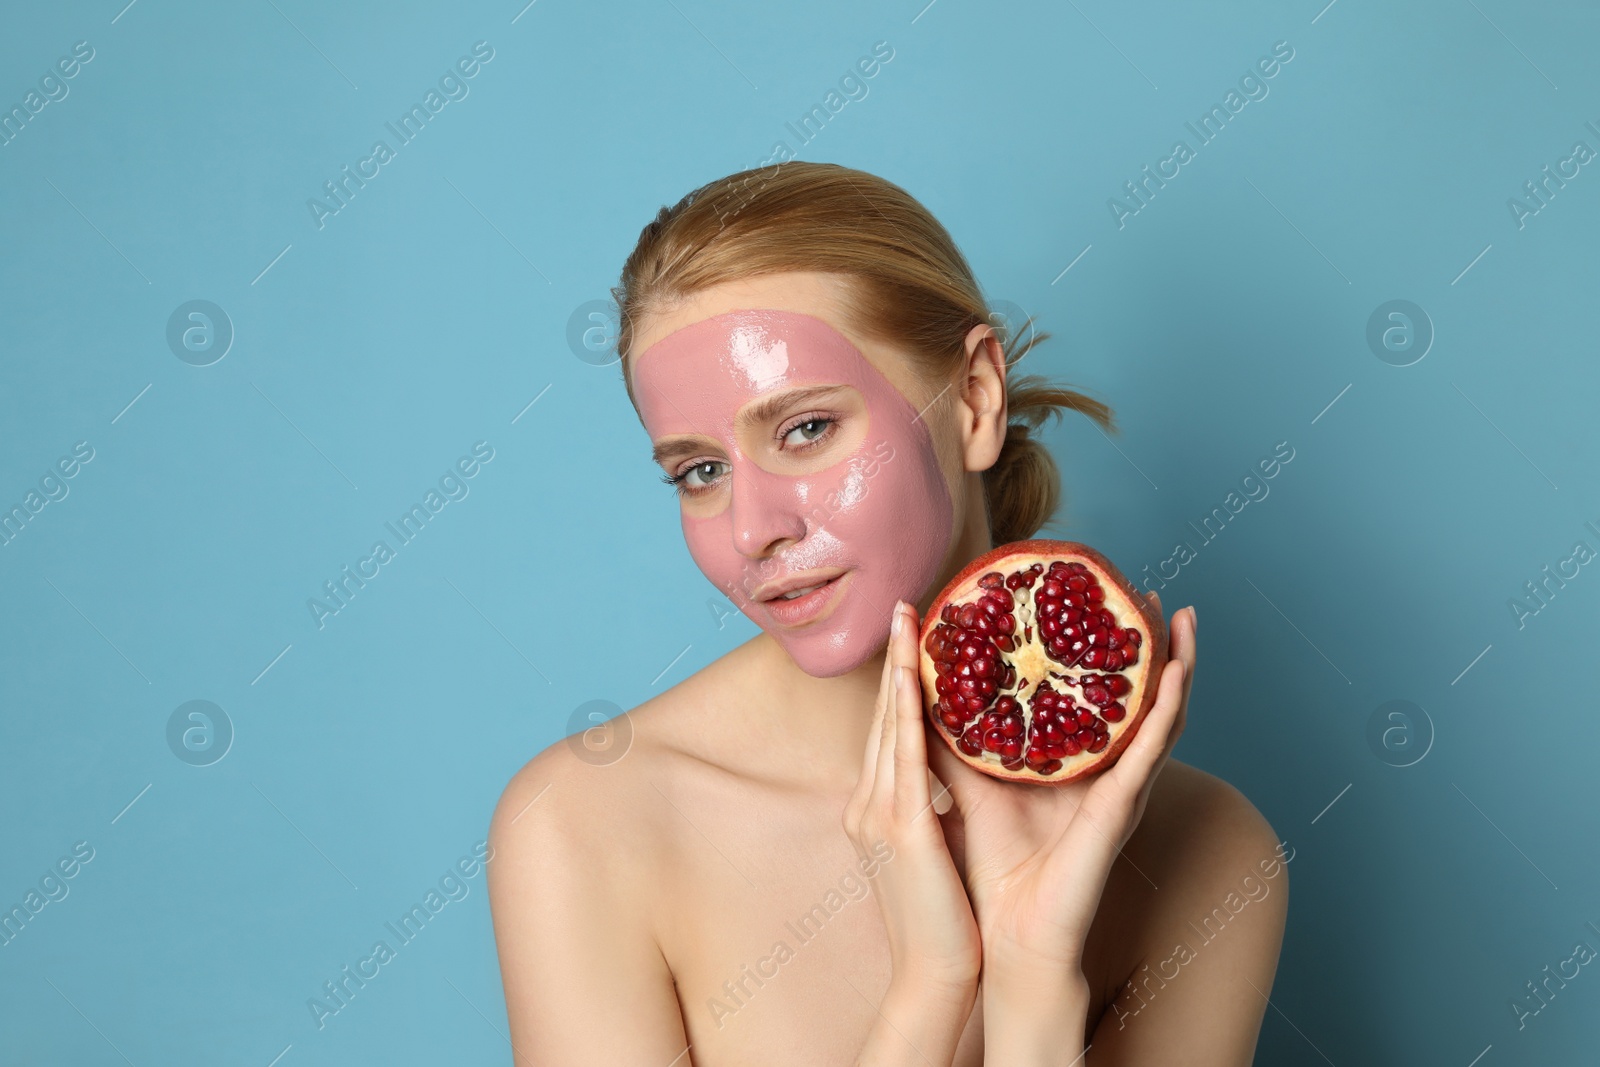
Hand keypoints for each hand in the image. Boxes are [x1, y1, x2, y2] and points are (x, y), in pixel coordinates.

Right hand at [843, 599, 982, 995]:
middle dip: (894, 659)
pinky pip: (905, 755)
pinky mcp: (903, 827)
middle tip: (908, 604)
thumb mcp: (936, 846)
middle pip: (882, 715)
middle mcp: (870, 801)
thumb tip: (958, 769)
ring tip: (909, 618)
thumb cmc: (947, 917)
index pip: (890, 729)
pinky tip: (912, 674)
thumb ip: (937, 803)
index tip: (912, 633)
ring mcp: (881, 812)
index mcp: (879, 806)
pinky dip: (906, 710)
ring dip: (898, 667)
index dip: (898, 678)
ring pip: (889, 724)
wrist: (936, 974)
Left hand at [924, 593, 1197, 987]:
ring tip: (1186, 617)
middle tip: (1151, 592)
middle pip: (1133, 698)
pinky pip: (1151, 751)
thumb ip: (952, 734)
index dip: (1097, 651)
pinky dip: (1168, 710)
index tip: (1095, 597)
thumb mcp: (966, 780)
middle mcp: (1102, 772)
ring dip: (1177, 664)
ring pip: (1159, 716)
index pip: (1091, 696)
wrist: (1004, 935)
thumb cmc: (990, 866)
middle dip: (1148, 646)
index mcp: (1069, 765)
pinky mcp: (1119, 808)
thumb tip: (921, 678)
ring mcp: (1117, 789)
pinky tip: (1179, 673)